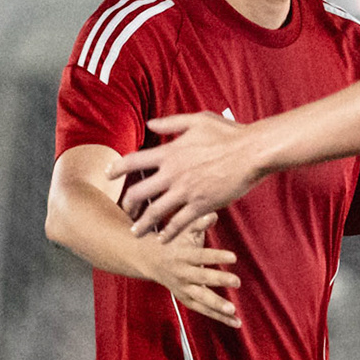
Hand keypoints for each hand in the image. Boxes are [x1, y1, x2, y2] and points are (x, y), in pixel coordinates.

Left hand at [112, 112, 265, 239]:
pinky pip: (180, 224)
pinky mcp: (201, 205)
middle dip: (127, 204)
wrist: (252, 152)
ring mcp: (186, 191)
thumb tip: (150, 124)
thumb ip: (170, 123)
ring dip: (142, 225)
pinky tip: (163, 239)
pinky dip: (169, 233)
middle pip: (138, 193)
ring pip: (155, 213)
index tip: (107, 174)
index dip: (116, 168)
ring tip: (135, 233)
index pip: (132, 161)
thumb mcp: (197, 120)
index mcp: (169, 152)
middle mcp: (172, 173)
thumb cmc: (228, 133)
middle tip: (125, 210)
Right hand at [136, 211, 242, 327]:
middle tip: (237, 282)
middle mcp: (182, 273)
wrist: (149, 259)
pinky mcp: (186, 299)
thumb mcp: (182, 229)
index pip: (202, 256)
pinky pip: (203, 310)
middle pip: (201, 278)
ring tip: (233, 312)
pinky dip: (219, 317)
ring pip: (201, 299)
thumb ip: (198, 223)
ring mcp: (183, 288)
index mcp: (183, 255)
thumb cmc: (172, 240)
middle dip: (218, 280)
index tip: (234, 257)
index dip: (217, 256)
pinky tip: (236, 323)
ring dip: (217, 306)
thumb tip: (213, 214)